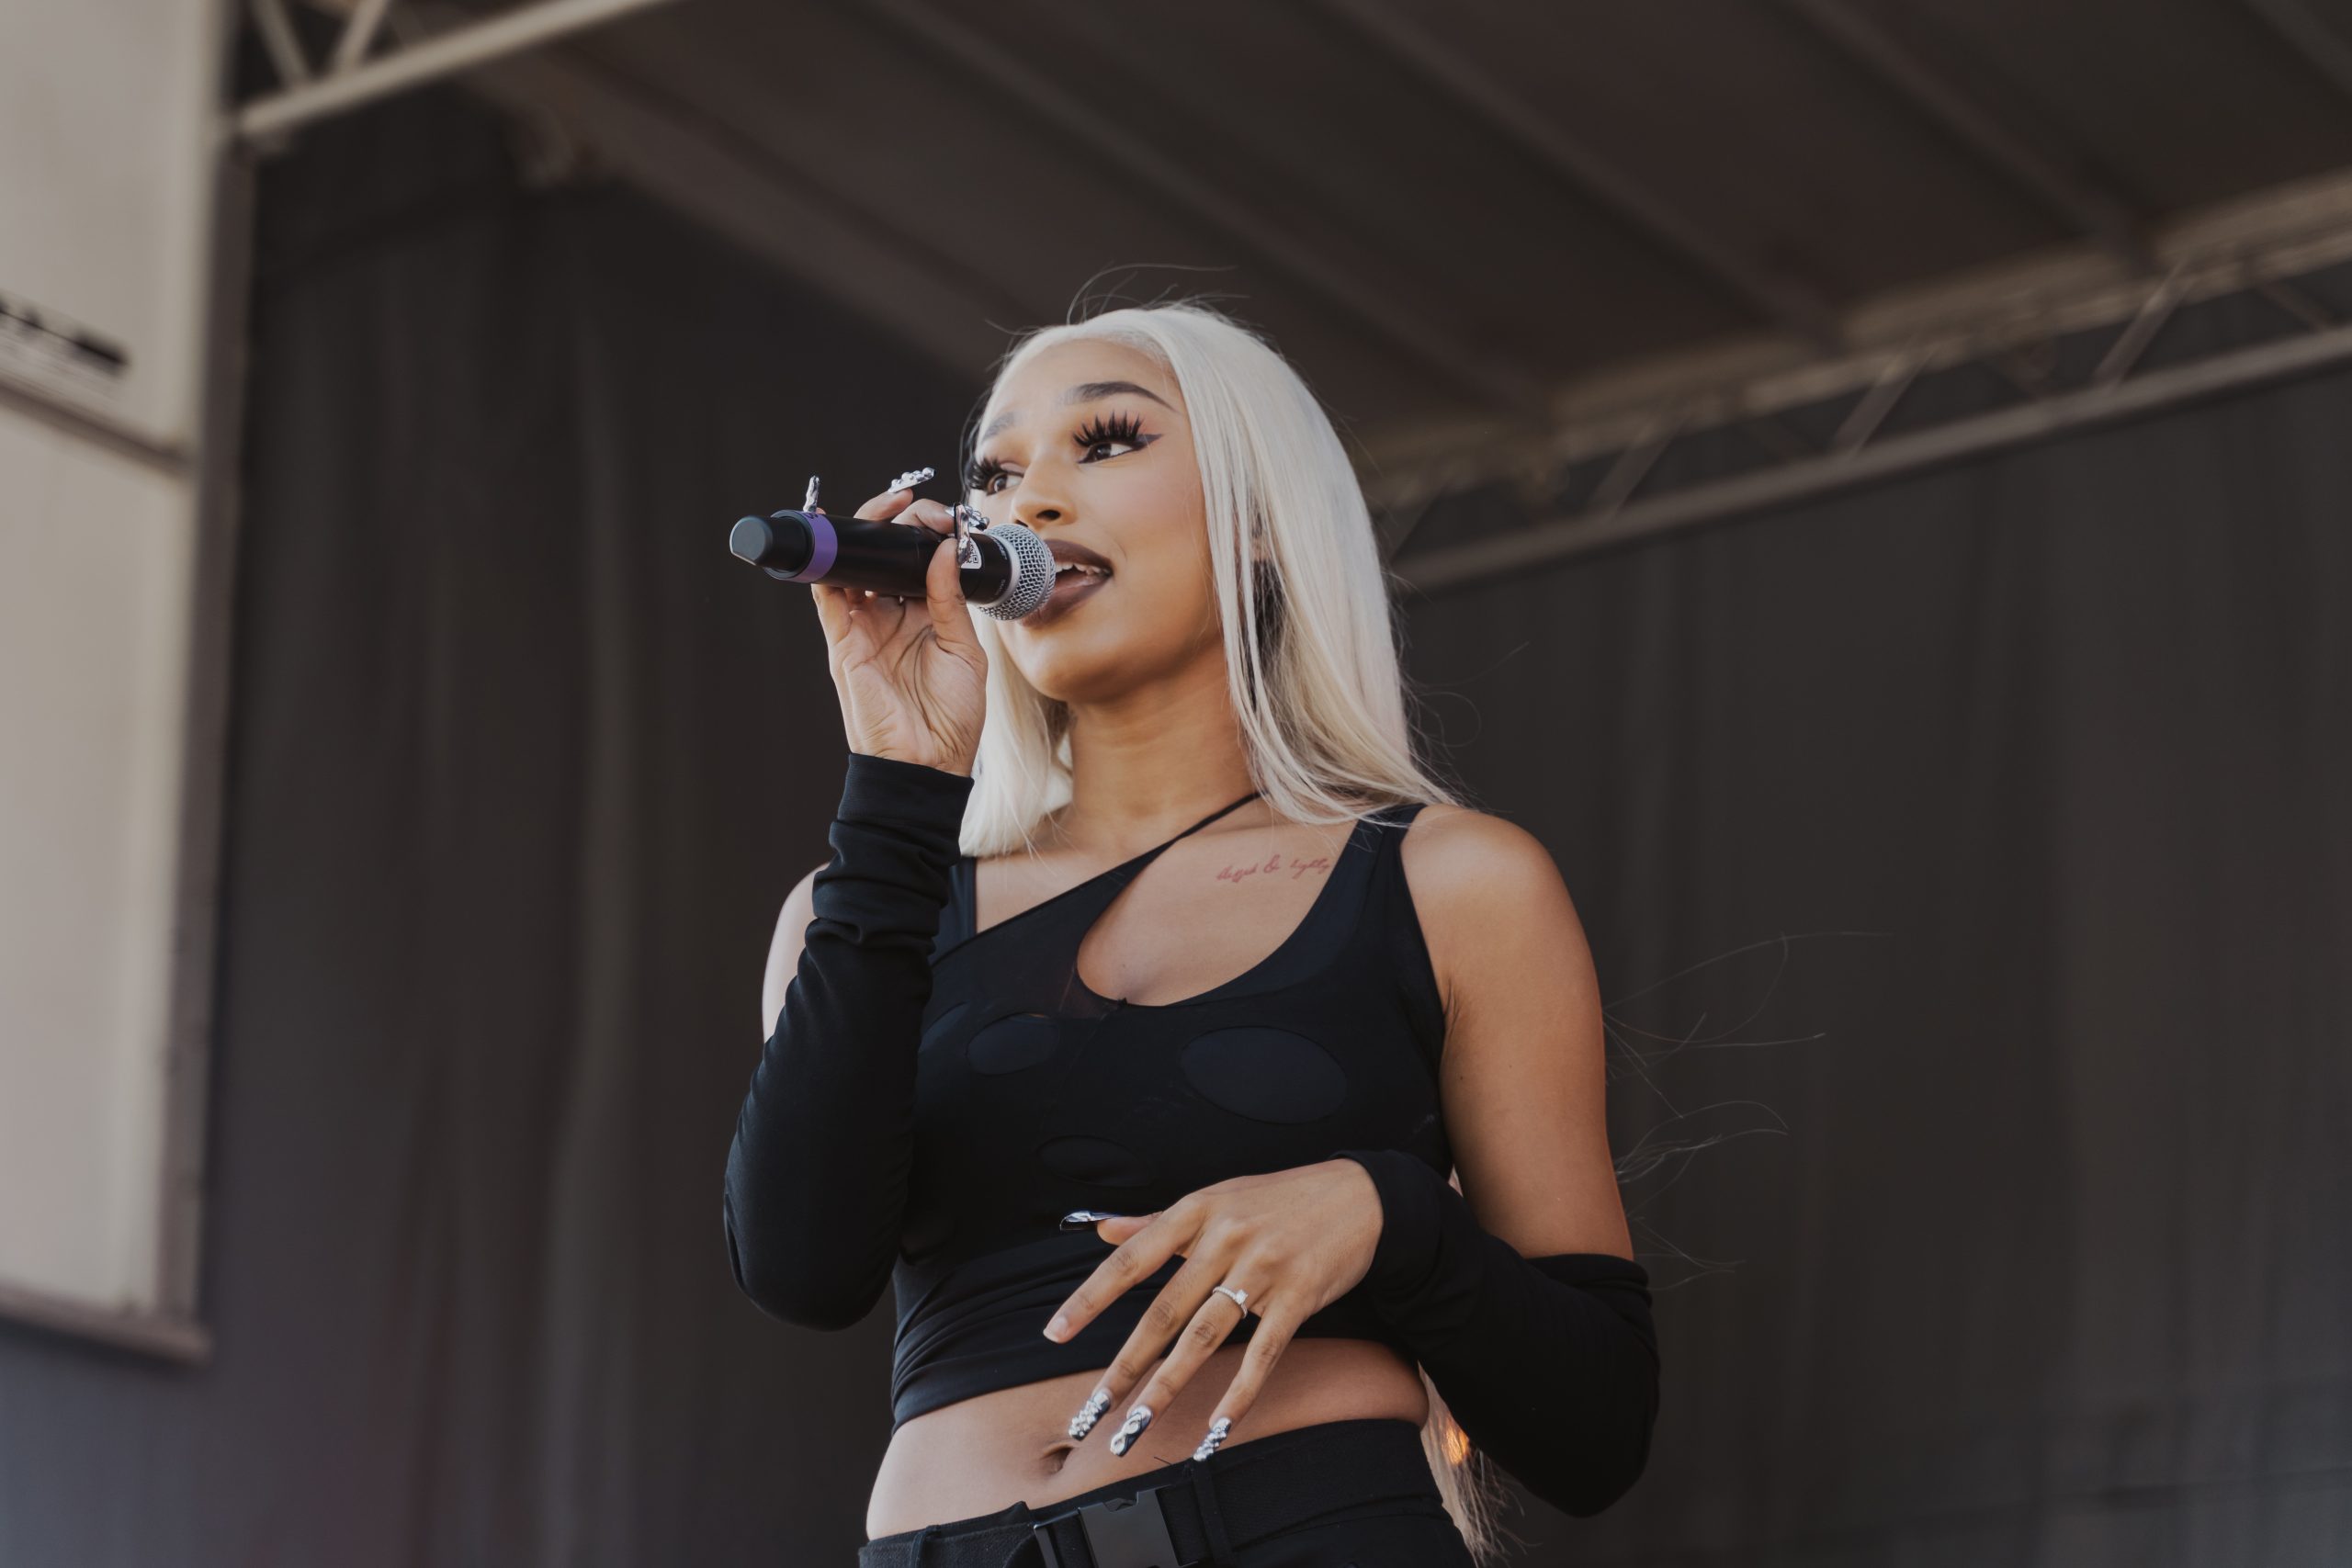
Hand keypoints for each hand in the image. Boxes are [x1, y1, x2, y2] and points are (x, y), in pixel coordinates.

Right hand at [809, 486, 986, 773]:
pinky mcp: (843, 642)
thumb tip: (946, 550)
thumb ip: (950, 599)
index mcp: (925, 619)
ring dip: (866, 535)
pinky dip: (827, 562)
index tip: (944, 518)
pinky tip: (835, 533)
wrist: (927, 764)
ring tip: (888, 511)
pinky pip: (827, 594)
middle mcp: (891, 618)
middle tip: (915, 508)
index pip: (918, 564)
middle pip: (885, 559)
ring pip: (856, 568)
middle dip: (897, 527)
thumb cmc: (951, 718)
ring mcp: (864, 628)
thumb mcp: (964, 651)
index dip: (926, 536)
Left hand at [1048, 1159, 1384, 1460]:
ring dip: (1167, 1388)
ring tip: (1137, 1425)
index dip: (1089, 1299)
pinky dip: (1239, 1393)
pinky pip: (1263, 1354)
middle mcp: (1225, 1239)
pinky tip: (1217, 1427)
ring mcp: (1264, 1269)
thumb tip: (1101, 1230)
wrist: (1360, 1196)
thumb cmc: (1278, 1199)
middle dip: (1124, 1366)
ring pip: (1204, 1338)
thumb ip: (1156, 1221)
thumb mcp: (1215, 1198)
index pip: (1130, 1260)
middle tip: (1091, 1411)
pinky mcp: (1300, 1298)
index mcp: (1196, 1210)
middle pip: (1163, 1312)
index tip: (1055, 1334)